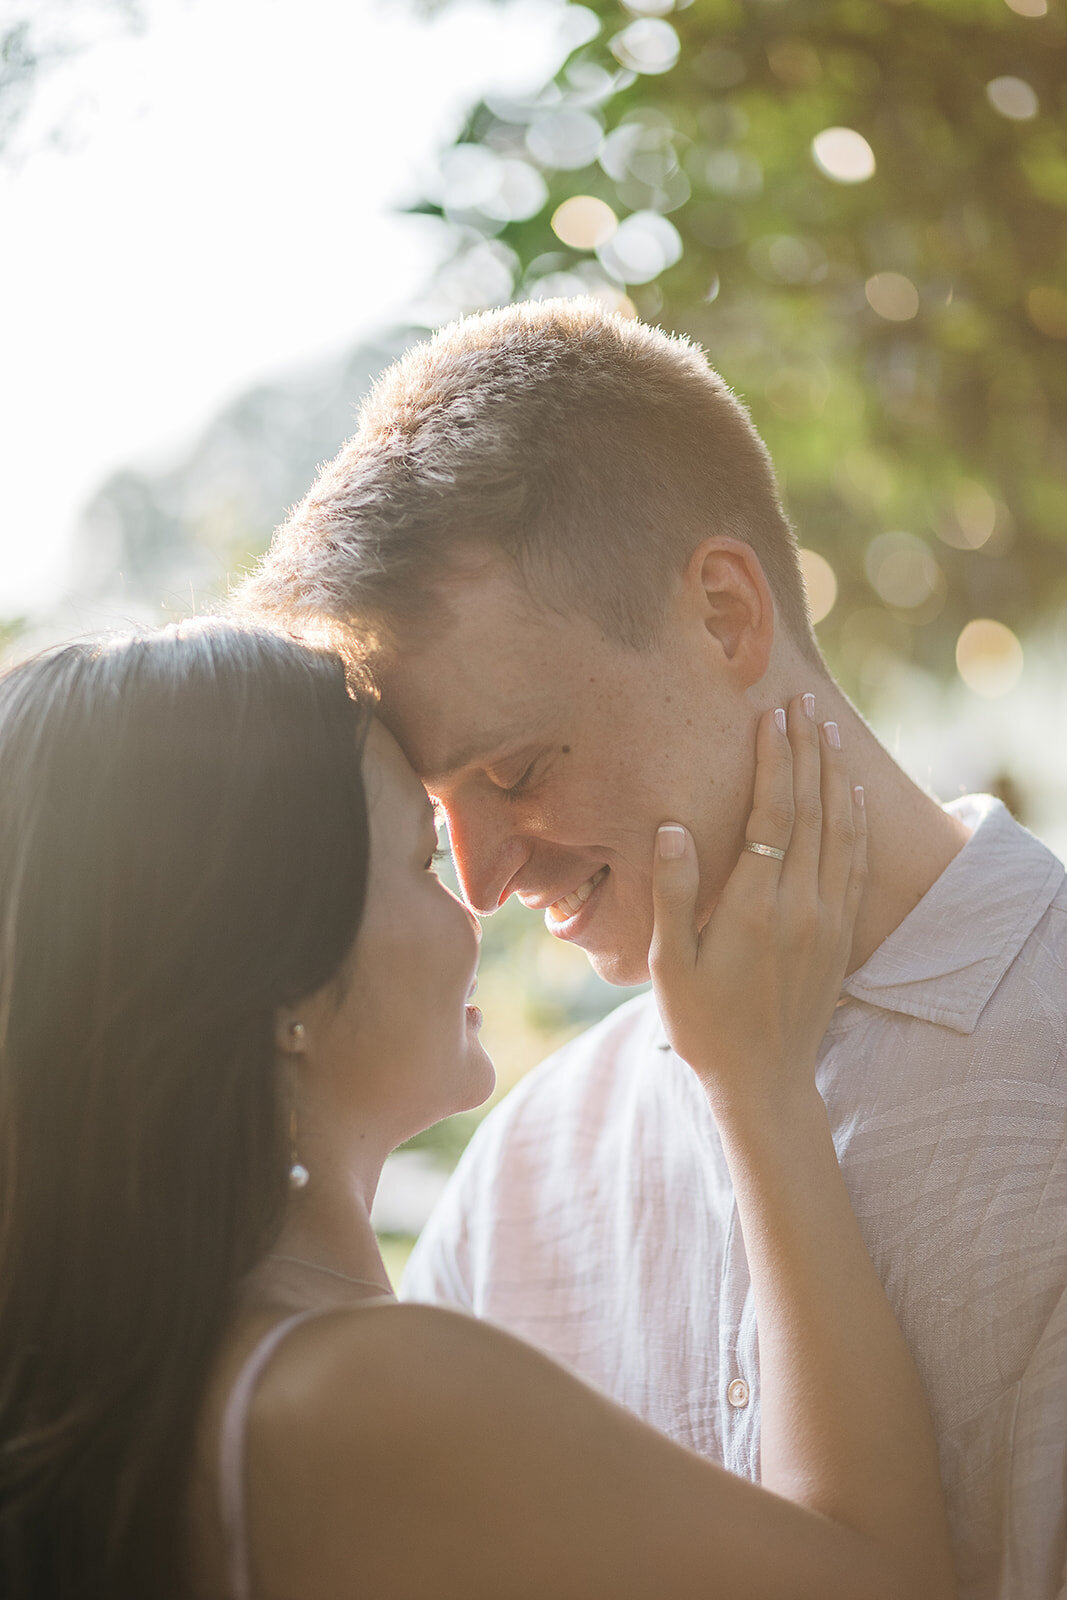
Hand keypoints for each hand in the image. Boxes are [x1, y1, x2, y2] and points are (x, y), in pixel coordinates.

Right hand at [648, 696, 865, 1118]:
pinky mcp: (842, 935)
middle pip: (812, 809)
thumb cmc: (705, 1024)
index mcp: (756, 907)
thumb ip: (676, 893)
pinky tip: (853, 795)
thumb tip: (672, 827)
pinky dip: (856, 821)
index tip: (771, 716)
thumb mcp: (671, 965)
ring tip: (829, 731)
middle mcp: (801, 905)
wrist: (764, 1082)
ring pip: (840, 829)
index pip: (771, 814)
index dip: (773, 761)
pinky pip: (855, 863)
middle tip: (804, 703)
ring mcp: (828, 919)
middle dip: (808, 751)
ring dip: (835, 776)